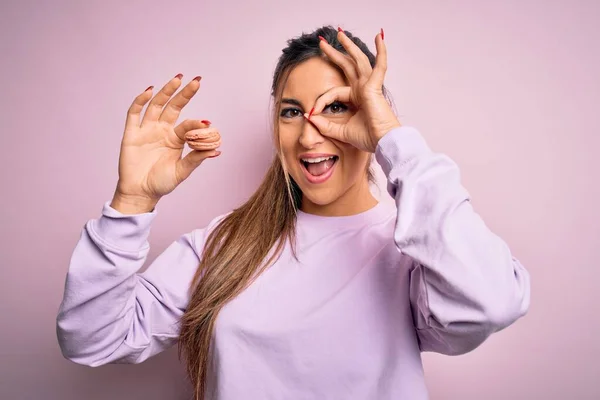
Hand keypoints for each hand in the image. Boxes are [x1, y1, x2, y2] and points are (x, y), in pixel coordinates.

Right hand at [112, 74, 220, 210]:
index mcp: (176, 138)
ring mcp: (146, 130)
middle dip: (184, 94)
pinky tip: (149, 91)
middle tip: (196, 81)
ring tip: (177, 79)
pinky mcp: (131, 133)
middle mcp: (162, 130)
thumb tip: (217, 150)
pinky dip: (140, 101)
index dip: (196, 122)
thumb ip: (196, 159)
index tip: (207, 123)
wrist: (140, 193)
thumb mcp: (182, 171)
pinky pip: (134, 113)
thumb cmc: (161, 183)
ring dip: (166, 91)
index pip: (187, 124)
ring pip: (156, 105)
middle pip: (173, 106)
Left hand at [305, 29, 400, 152]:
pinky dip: (381, 51)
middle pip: (346, 66)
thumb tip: (309, 116)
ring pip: (358, 61)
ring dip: (349, 46)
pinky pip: (380, 65)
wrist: (382, 142)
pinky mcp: (375, 86)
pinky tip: (379, 37)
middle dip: (334, 54)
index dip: (320, 102)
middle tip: (322, 44)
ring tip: (340, 34)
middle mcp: (362, 90)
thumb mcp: (340, 131)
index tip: (311, 113)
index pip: (332, 93)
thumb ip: (324, 125)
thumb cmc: (367, 138)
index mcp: (356, 99)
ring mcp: (369, 86)